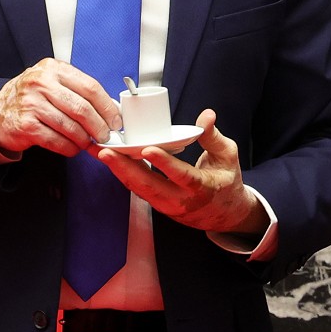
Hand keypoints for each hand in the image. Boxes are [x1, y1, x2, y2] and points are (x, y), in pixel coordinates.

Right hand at [0, 58, 122, 156]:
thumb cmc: (33, 96)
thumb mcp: (53, 82)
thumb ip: (78, 90)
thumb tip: (110, 109)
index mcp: (54, 69)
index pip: (90, 87)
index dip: (107, 107)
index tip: (116, 120)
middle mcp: (42, 83)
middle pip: (82, 108)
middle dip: (99, 126)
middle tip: (106, 136)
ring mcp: (32, 104)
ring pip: (70, 127)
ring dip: (84, 139)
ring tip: (88, 143)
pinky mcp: (25, 125)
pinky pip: (56, 141)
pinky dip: (69, 148)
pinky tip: (73, 148)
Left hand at [92, 109, 266, 234]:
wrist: (223, 215)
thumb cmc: (226, 182)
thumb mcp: (228, 156)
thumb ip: (213, 136)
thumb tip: (206, 116)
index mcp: (202, 188)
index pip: (182, 176)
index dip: (164, 163)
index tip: (149, 149)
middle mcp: (181, 200)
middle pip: (150, 186)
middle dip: (126, 169)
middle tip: (108, 152)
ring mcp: (167, 206)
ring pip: (139, 190)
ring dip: (119, 172)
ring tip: (102, 154)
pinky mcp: (157, 205)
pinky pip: (138, 190)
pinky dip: (123, 175)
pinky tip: (111, 161)